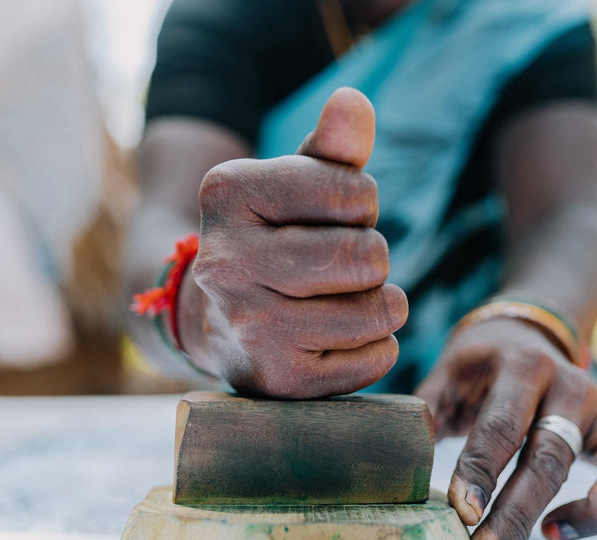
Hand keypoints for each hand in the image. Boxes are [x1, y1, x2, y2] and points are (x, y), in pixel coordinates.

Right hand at [186, 88, 407, 397]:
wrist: (217, 321)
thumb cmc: (274, 238)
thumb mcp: (294, 184)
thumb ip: (331, 148)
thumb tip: (353, 102)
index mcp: (226, 194)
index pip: (354, 192)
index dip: (361, 204)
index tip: (332, 217)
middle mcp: (226, 262)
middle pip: (368, 256)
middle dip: (373, 258)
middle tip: (342, 265)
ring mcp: (250, 328)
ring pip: (380, 311)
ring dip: (379, 304)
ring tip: (340, 301)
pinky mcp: (279, 381)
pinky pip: (378, 358)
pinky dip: (373, 347)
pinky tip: (334, 339)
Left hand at [416, 316, 596, 539]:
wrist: (530, 330)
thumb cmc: (481, 364)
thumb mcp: (447, 374)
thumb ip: (425, 414)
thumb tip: (403, 465)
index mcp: (523, 368)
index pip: (501, 427)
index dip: (480, 474)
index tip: (460, 515)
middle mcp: (575, 388)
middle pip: (553, 459)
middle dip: (518, 516)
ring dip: (596, 514)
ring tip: (549, 535)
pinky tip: (594, 520)